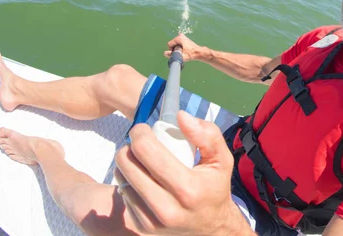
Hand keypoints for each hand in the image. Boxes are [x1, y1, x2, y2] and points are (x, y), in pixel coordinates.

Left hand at [114, 111, 252, 235]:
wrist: (211, 229)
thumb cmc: (215, 188)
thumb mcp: (222, 159)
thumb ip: (207, 134)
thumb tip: (181, 116)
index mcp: (188, 188)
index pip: (147, 150)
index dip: (140, 132)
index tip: (144, 128)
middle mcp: (166, 208)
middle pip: (127, 162)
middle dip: (130, 145)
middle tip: (141, 143)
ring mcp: (150, 221)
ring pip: (121, 177)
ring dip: (127, 163)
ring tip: (141, 160)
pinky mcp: (141, 228)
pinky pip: (123, 194)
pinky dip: (129, 181)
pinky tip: (142, 178)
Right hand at [165, 34, 205, 61]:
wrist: (198, 53)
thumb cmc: (190, 54)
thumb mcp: (180, 56)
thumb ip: (171, 55)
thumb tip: (165, 53)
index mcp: (179, 38)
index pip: (169, 44)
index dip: (172, 50)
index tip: (178, 52)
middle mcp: (180, 35)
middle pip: (172, 44)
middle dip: (174, 49)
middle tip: (181, 52)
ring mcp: (182, 36)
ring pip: (175, 44)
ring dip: (177, 48)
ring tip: (184, 51)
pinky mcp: (184, 38)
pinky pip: (178, 43)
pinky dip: (180, 47)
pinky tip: (185, 50)